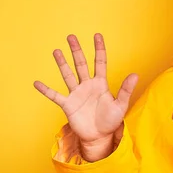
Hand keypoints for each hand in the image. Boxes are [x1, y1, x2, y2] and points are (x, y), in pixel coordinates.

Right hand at [34, 33, 137, 160]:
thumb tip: (135, 74)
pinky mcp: (68, 105)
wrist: (100, 137)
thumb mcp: (121, 105)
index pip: (100, 62)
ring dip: (62, 64)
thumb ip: (126, 90)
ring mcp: (76, 94)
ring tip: (56, 51)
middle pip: (81, 64)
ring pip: (68, 75)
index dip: (99, 49)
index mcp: (101, 84)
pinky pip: (55, 95)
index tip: (97, 35)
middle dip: (76, 50)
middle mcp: (87, 85)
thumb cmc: (111, 120)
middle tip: (71, 37)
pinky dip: (46, 90)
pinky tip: (36, 83)